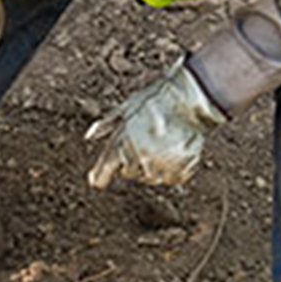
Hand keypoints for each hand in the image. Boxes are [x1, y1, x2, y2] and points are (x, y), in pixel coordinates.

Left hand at [85, 59, 226, 189]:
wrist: (190, 100)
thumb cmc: (157, 99)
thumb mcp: (126, 108)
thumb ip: (107, 125)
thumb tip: (90, 136)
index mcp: (121, 143)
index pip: (105, 168)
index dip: (99, 176)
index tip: (95, 182)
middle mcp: (138, 159)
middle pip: (129, 172)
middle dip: (132, 161)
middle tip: (145, 141)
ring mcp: (159, 167)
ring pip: (149, 178)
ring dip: (152, 167)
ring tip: (162, 143)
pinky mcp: (179, 172)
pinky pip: (170, 179)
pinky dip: (171, 169)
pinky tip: (174, 151)